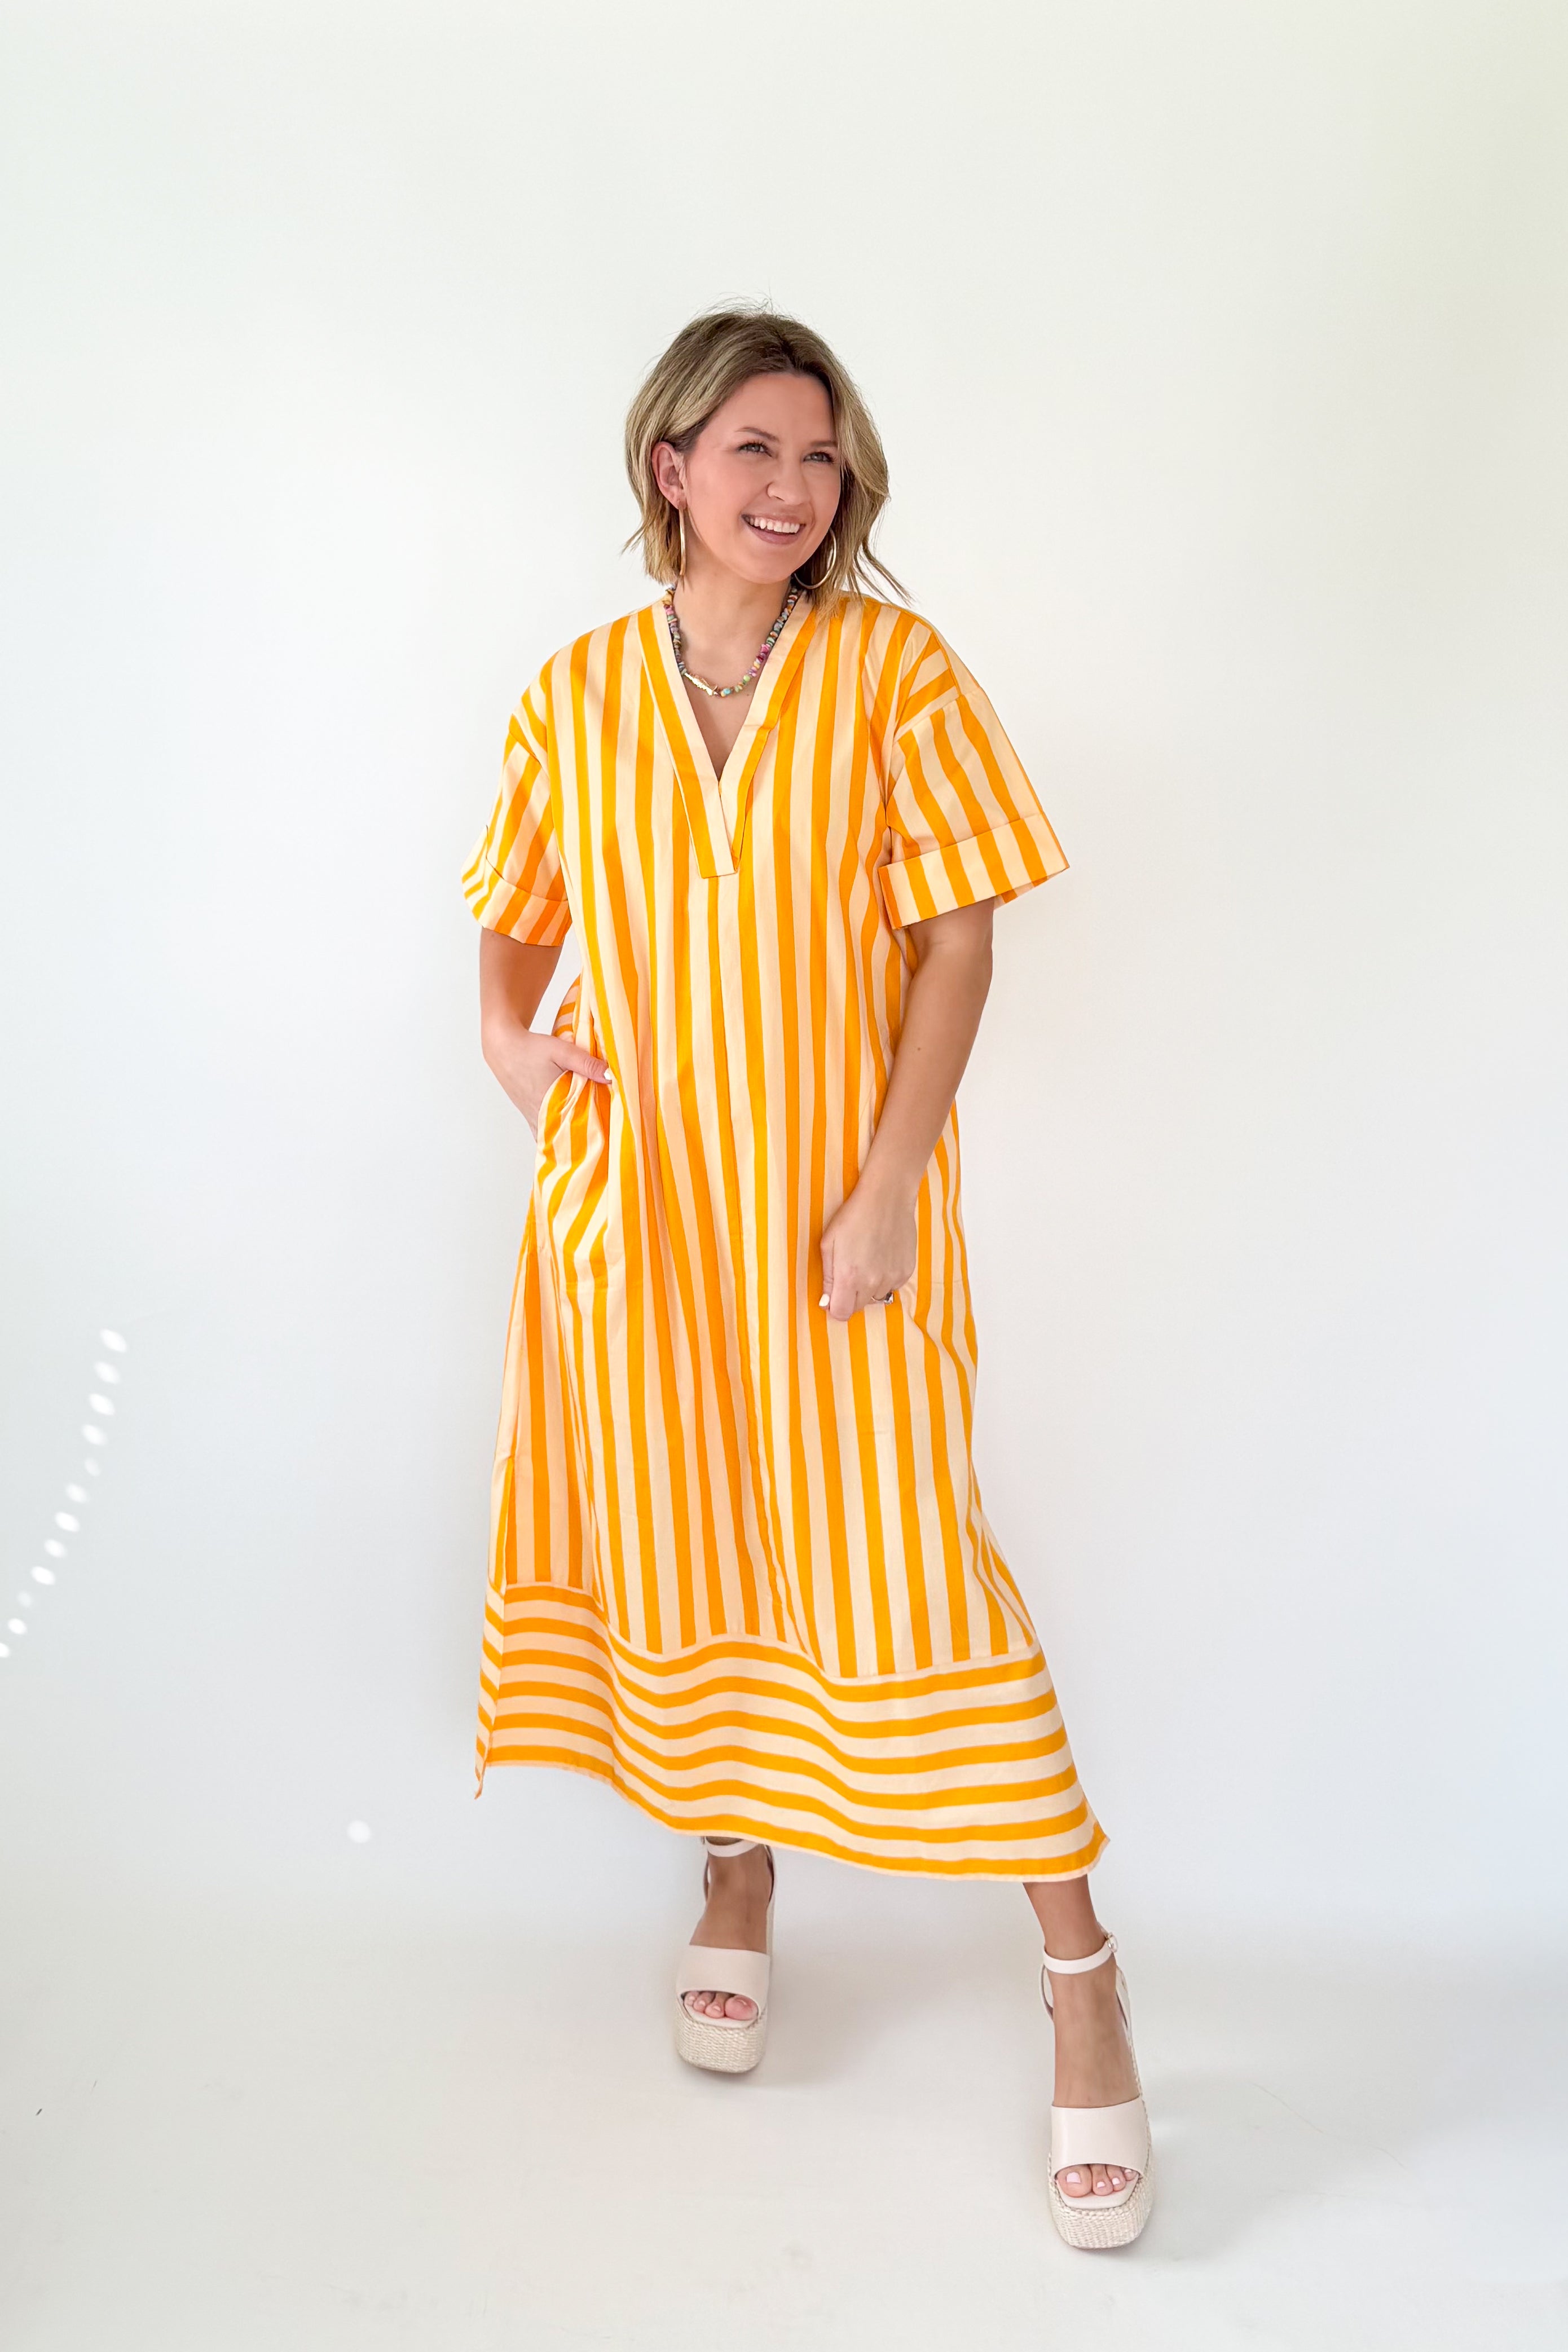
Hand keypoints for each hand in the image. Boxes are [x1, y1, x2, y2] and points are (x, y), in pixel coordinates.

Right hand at [482, 1022, 614, 1132]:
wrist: (504, 1048)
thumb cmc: (531, 1049)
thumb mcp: (562, 1051)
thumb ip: (587, 1064)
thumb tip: (611, 1076)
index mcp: (550, 1103)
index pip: (576, 1127)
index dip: (593, 1134)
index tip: (608, 1137)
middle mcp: (540, 1116)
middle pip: (566, 1136)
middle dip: (584, 1139)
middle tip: (603, 1141)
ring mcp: (532, 1118)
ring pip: (554, 1137)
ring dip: (569, 1138)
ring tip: (588, 1139)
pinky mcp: (529, 1115)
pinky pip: (543, 1134)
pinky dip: (555, 1136)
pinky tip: (567, 1136)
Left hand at [817, 1171, 916, 1319]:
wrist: (886, 1197)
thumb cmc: (852, 1216)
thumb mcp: (828, 1244)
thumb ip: (827, 1277)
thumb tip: (826, 1303)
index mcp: (849, 1277)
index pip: (841, 1313)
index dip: (834, 1306)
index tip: (833, 1294)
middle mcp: (872, 1283)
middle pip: (858, 1308)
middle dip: (850, 1296)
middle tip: (849, 1272)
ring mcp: (892, 1278)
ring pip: (876, 1297)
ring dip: (869, 1287)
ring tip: (867, 1261)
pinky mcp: (906, 1271)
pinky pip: (892, 1286)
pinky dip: (885, 1278)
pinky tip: (881, 1257)